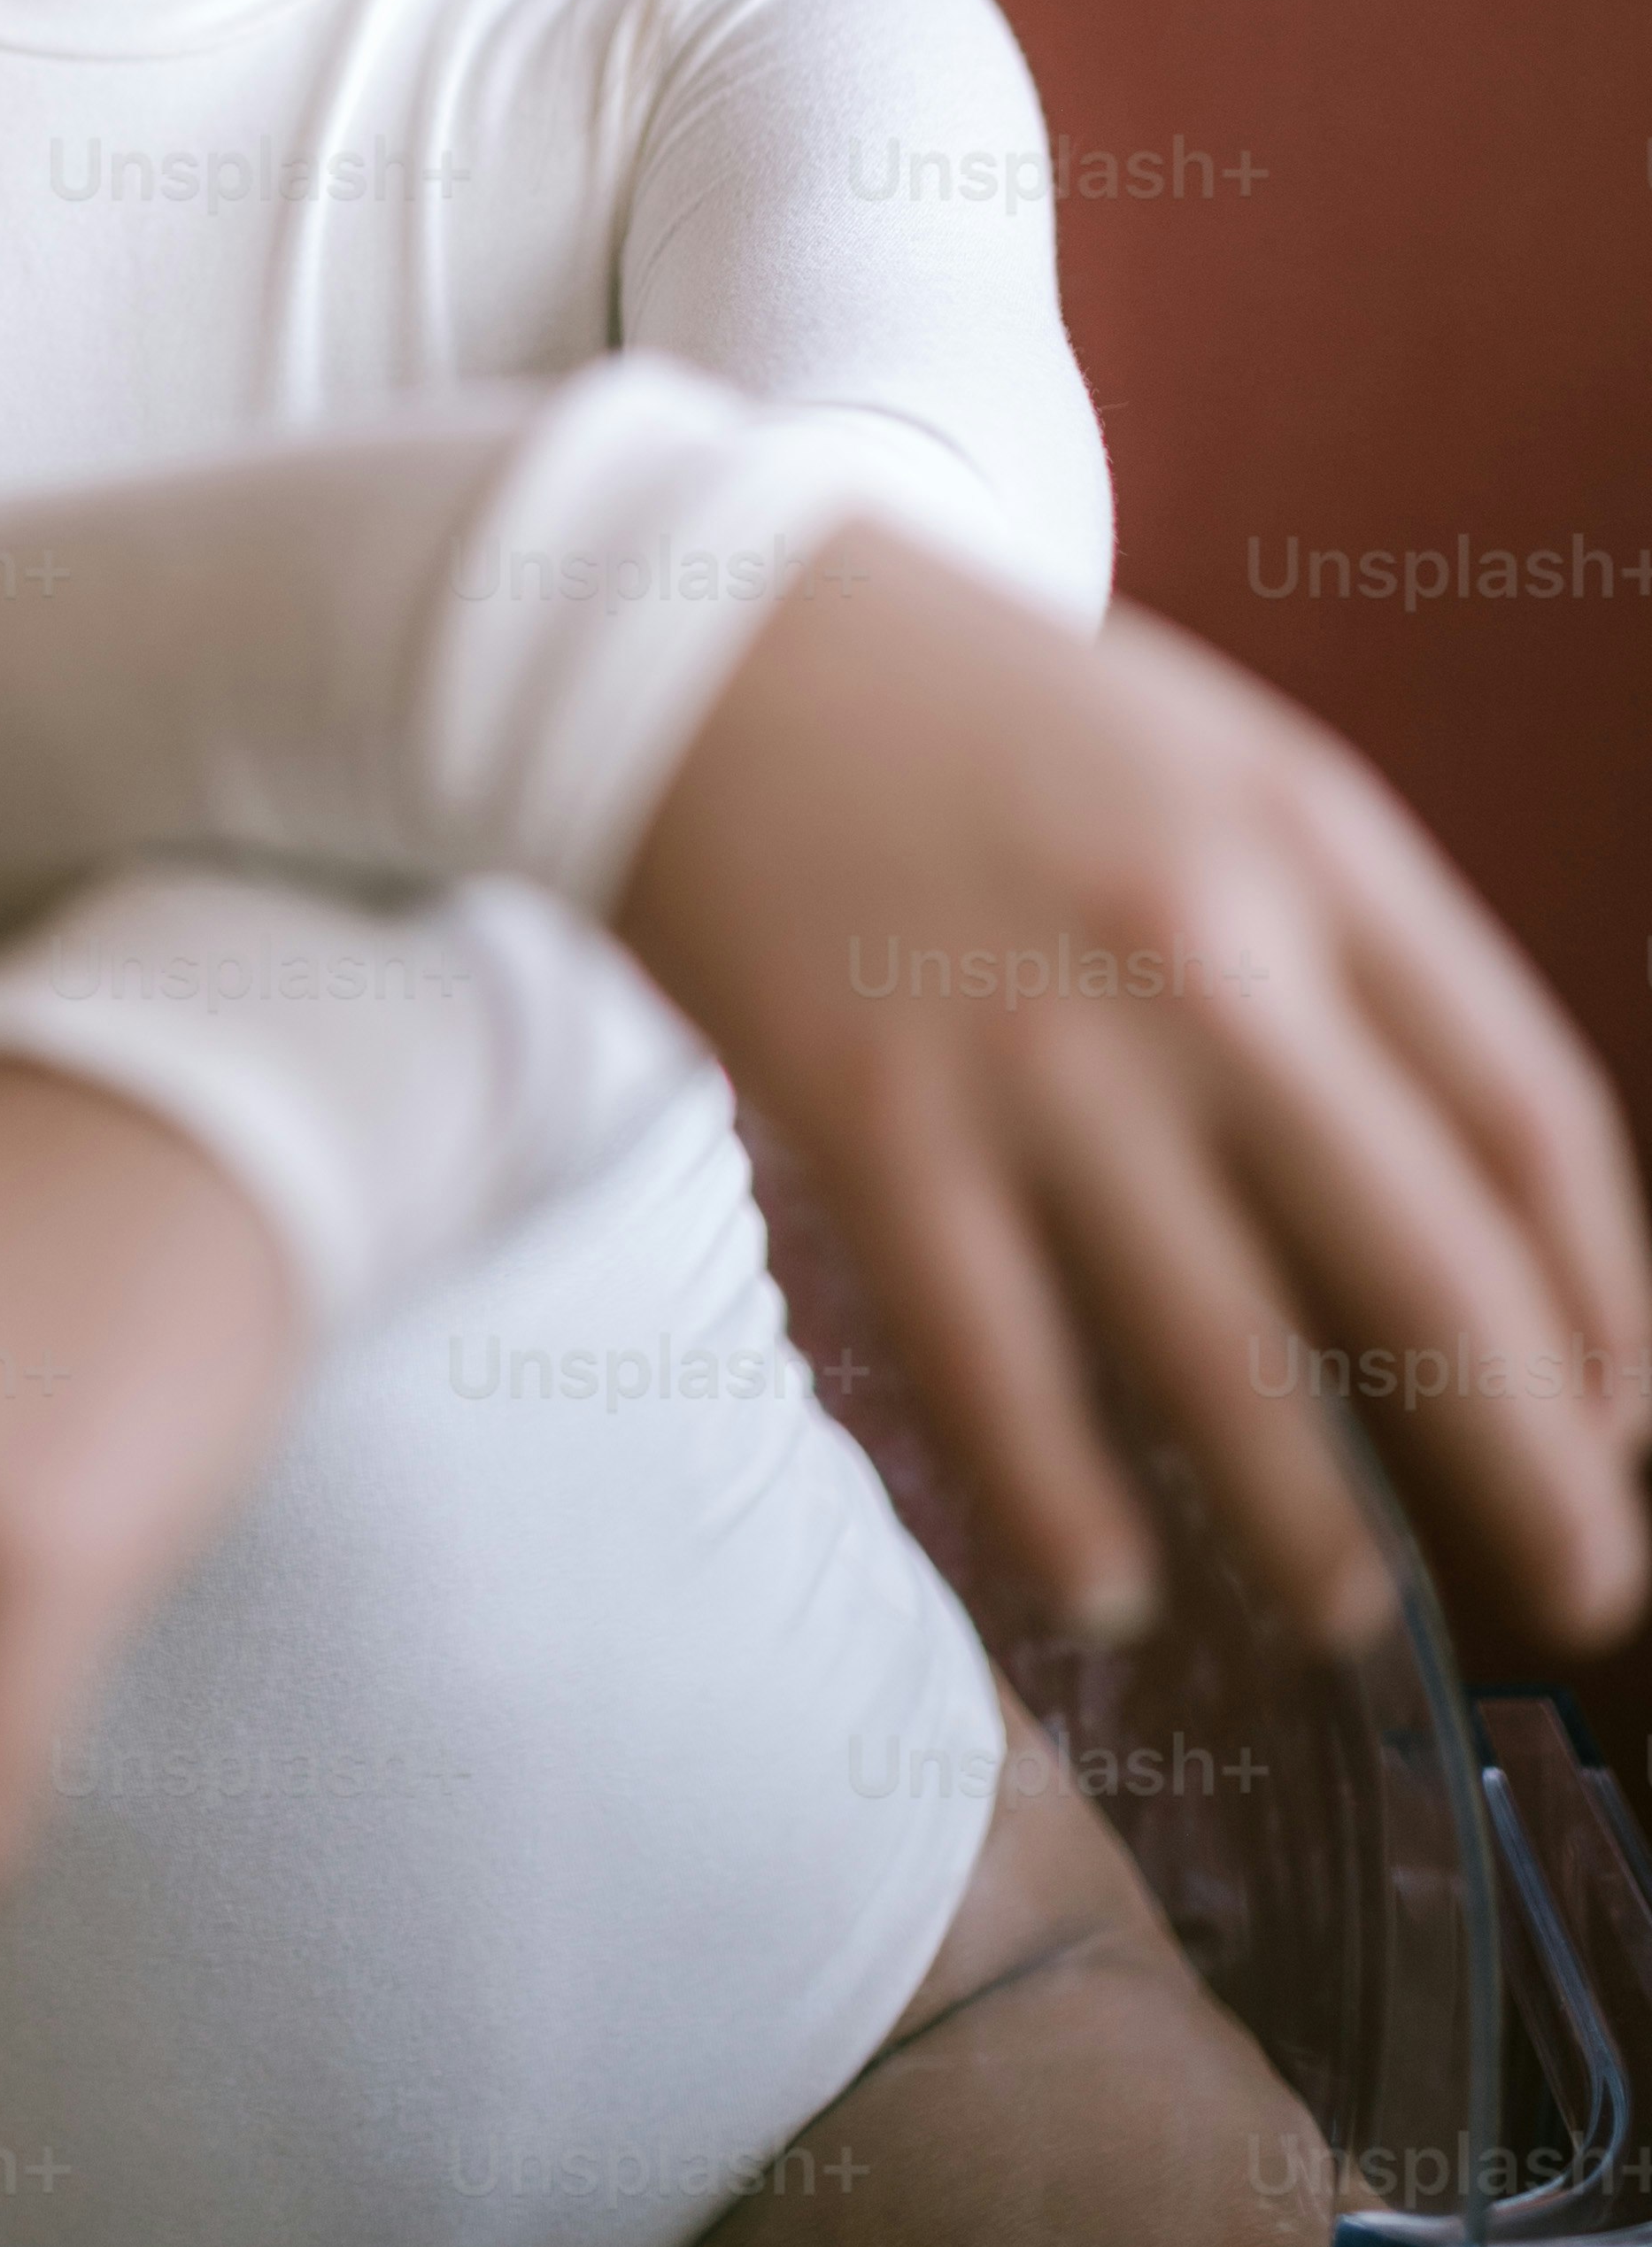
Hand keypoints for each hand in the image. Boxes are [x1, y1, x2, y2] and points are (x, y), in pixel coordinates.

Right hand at [623, 522, 1651, 1655]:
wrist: (688, 632)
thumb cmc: (966, 705)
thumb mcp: (1208, 759)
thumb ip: (1337, 935)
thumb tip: (1459, 1187)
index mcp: (1312, 843)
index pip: (1529, 1118)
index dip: (1601, 1301)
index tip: (1619, 1413)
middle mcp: (1204, 953)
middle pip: (1431, 1268)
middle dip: (1540, 1467)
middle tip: (1587, 1590)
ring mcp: (1036, 1048)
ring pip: (1229, 1357)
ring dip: (1319, 1531)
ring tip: (1359, 1615)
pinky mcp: (871, 1115)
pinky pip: (999, 1368)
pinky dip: (1067, 1513)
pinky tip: (1112, 1597)